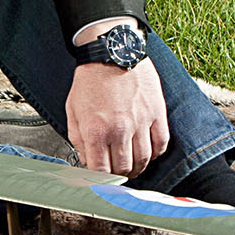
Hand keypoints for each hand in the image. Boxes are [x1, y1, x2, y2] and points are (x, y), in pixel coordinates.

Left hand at [65, 59, 169, 175]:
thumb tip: (87, 161)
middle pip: (123, 169)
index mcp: (96, 130)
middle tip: (116, 174)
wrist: (111, 52)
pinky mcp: (156, 113)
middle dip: (118, 176)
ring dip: (137, 168)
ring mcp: (141, 122)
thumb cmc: (90, 79)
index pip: (100, 170)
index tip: (99, 182)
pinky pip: (161, 143)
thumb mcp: (72, 110)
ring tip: (131, 167)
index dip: (99, 181)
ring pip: (143, 160)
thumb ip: (78, 139)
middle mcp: (120, 129)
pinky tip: (147, 152)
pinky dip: (155, 153)